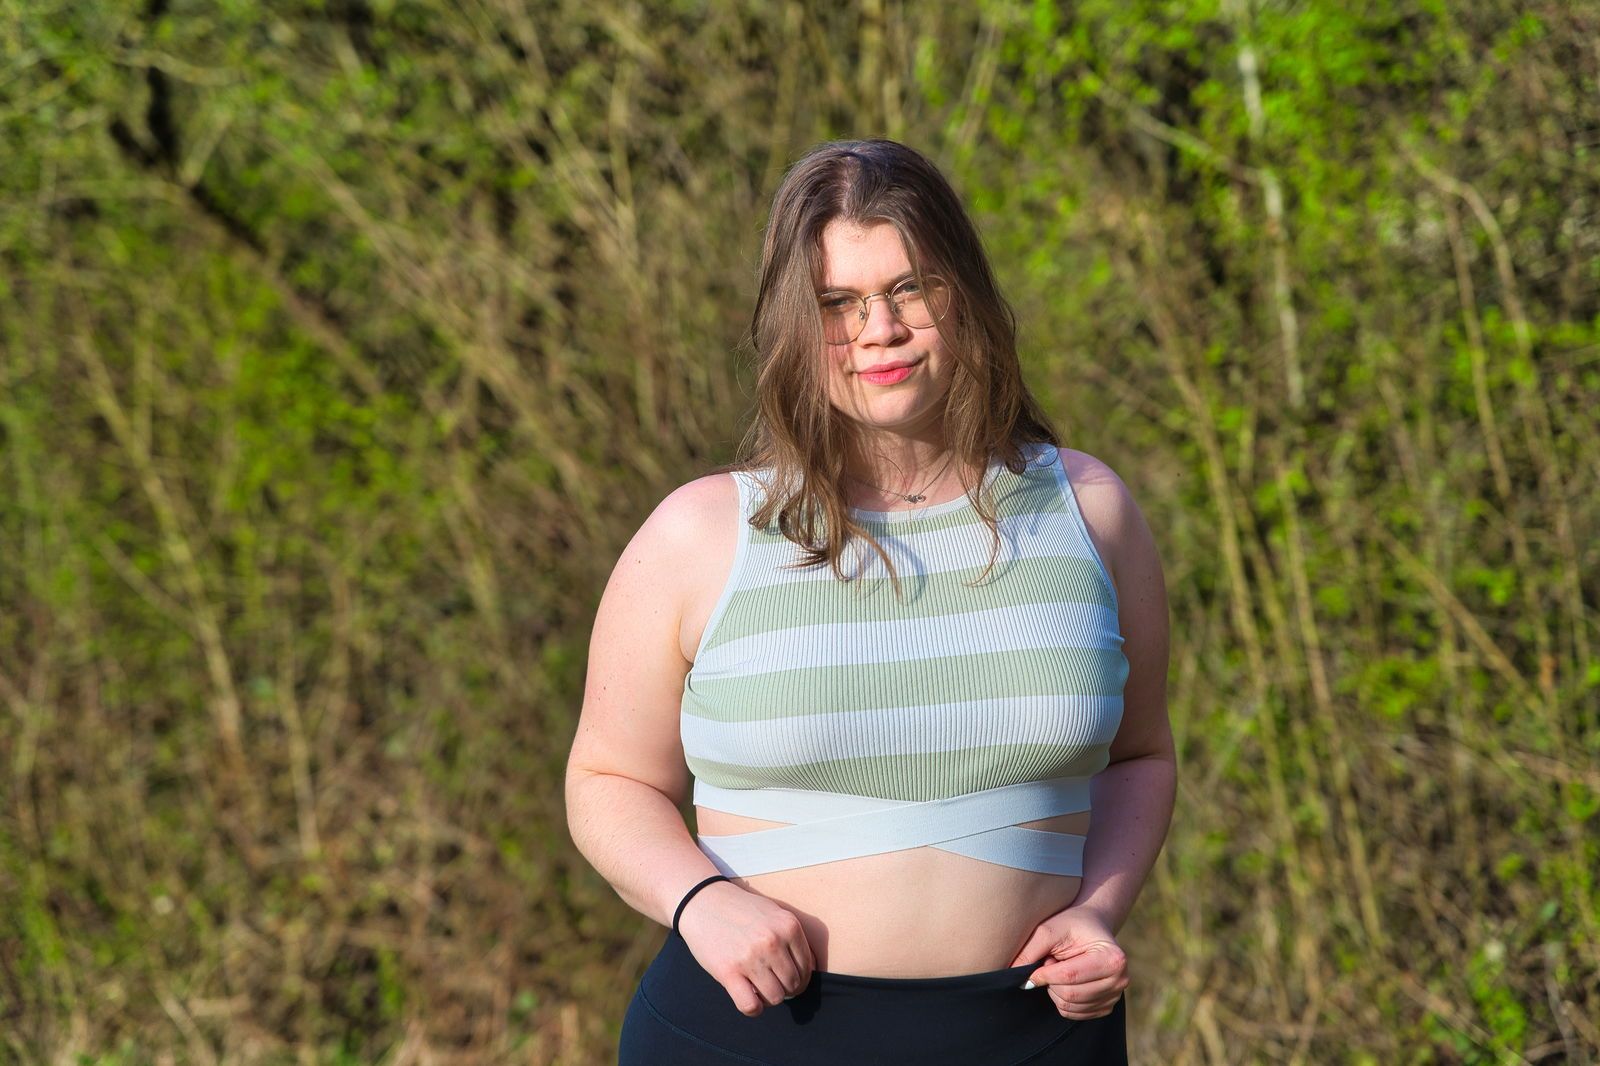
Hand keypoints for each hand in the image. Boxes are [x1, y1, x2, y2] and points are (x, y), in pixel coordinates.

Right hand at [676, 880, 815, 1017]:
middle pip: (793, 984)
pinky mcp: (728, 972)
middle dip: (786, 989)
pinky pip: (751, 1006)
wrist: (703, 902)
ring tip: (759, 988)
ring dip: (769, 998)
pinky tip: (748, 997)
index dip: (800, 978)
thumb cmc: (740, 909)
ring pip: (775, 997)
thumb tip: (808, 969)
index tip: (789, 979)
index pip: (807, 967)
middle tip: (773, 983)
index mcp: (788, 926)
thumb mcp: (774, 913)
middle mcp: (773, 942)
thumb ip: (791, 938)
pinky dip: (753, 1008)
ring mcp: (751, 958)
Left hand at [1009, 905, 1128, 1020]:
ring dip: (1055, 989)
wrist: (1092, 926)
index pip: (1070, 977)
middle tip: (1051, 961)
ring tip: (1060, 968)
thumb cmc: (1071, 924)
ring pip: (1069, 1006)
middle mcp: (1120, 980)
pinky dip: (1061, 999)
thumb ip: (1030, 951)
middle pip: (1070, 994)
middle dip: (1051, 980)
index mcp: (1113, 959)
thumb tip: (1015, 977)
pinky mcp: (1105, 1007)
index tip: (1032, 967)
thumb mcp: (1049, 929)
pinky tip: (1066, 980)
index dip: (1044, 974)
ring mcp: (1115, 996)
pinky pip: (1073, 1013)